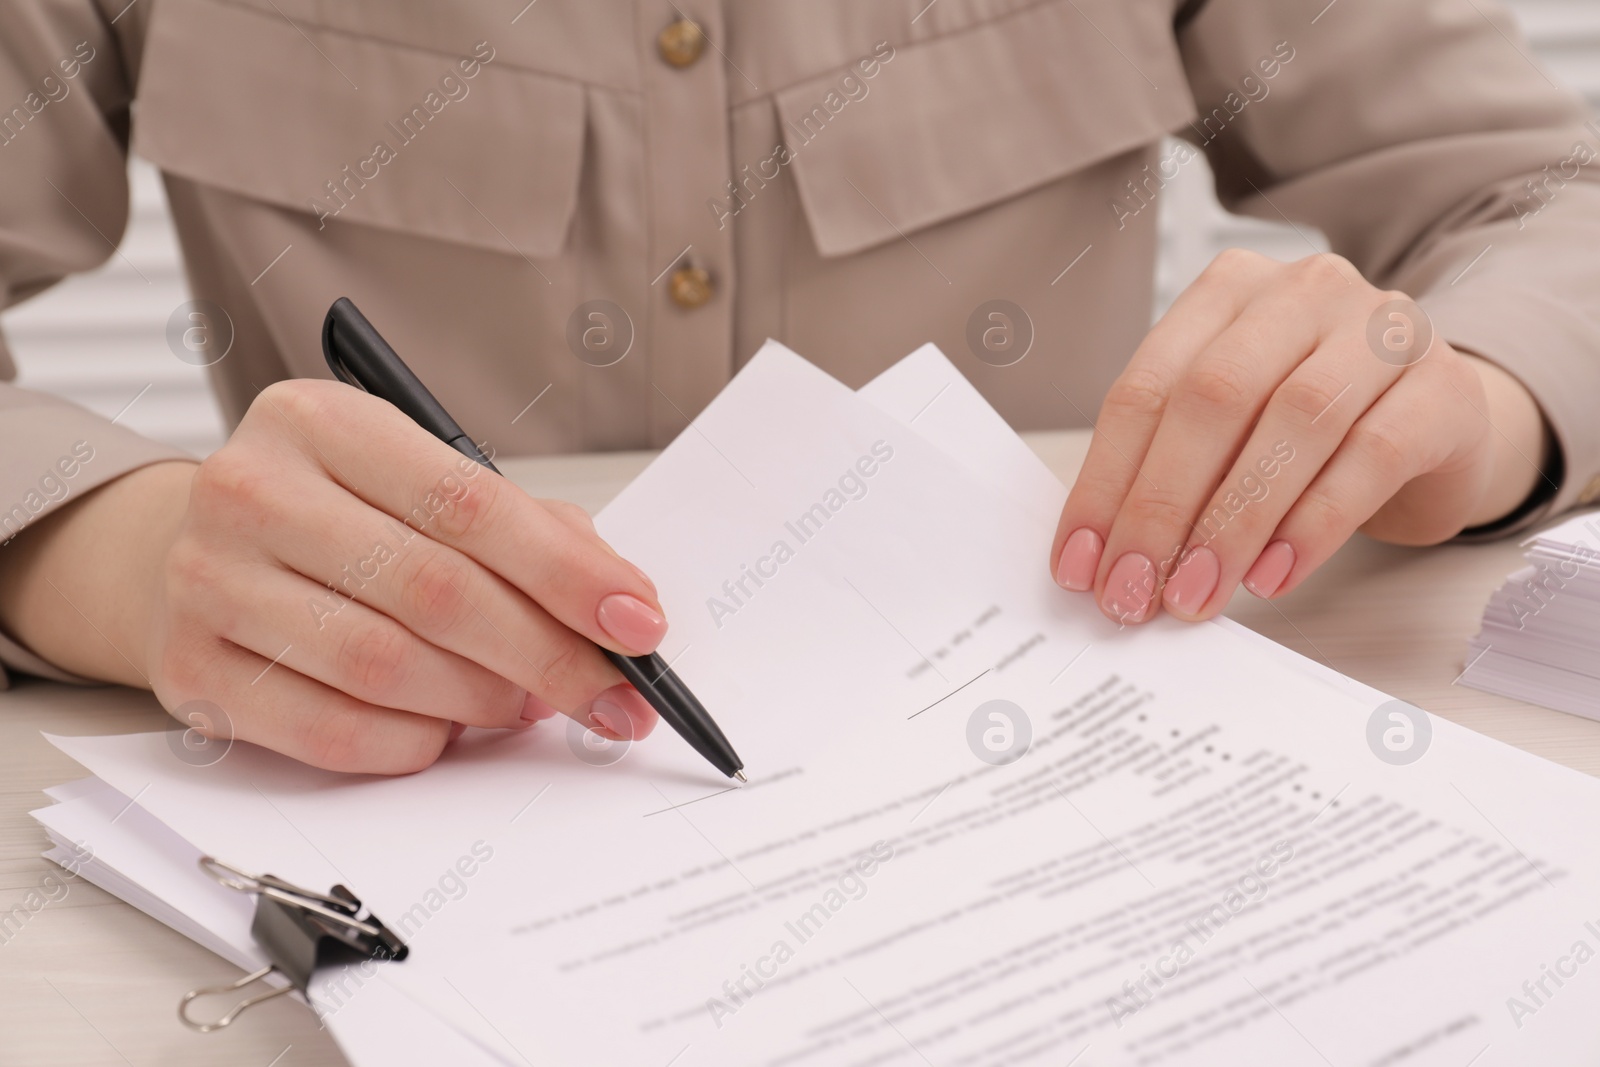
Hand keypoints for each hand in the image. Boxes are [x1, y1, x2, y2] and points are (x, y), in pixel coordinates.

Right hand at [0, 380, 664, 772]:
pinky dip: (412, 743)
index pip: (471, 504)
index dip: (568, 574)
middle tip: (609, 695)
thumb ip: (523, 531)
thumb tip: (621, 608)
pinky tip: (447, 731)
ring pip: (385, 667)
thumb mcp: (421, 485)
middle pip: (434, 591)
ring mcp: (209, 581)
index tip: (639, 625)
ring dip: (483, 702)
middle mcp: (252, 490)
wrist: (187, 551)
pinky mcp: (190, 669)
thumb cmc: (336, 517)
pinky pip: (331, 731)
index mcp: (321, 422)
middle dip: (545, 655)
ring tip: (526, 706)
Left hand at [1049, 249, 1547, 625]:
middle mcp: (1304, 293)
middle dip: (1161, 506)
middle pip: (1213, 396)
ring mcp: (1382, 331)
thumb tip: (1105, 555)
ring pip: (1293, 421)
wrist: (1441, 427)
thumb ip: (1171, 467)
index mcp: (1229, 291)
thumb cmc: (1315, 430)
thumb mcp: (1232, 430)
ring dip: (1232, 523)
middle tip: (1134, 587)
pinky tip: (1273, 577)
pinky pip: (1371, 456)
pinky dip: (1312, 525)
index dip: (1105, 480)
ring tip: (1195, 593)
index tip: (1078, 562)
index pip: (1147, 387)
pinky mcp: (1442, 390)